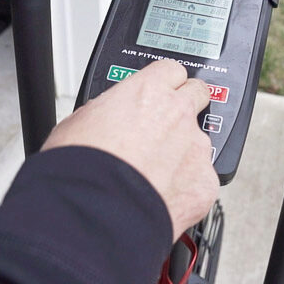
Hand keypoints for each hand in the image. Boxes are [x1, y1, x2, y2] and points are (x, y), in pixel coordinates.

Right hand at [43, 59, 218, 240]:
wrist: (95, 213)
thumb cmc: (81, 168)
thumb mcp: (78, 122)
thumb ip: (105, 111)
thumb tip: (105, 117)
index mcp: (148, 91)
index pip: (171, 70)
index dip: (164, 83)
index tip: (160, 93)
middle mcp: (179, 114)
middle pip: (198, 94)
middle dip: (187, 105)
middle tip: (167, 126)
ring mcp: (197, 149)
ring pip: (200, 142)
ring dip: (184, 153)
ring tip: (155, 175)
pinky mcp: (206, 183)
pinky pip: (202, 179)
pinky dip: (187, 187)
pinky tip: (163, 197)